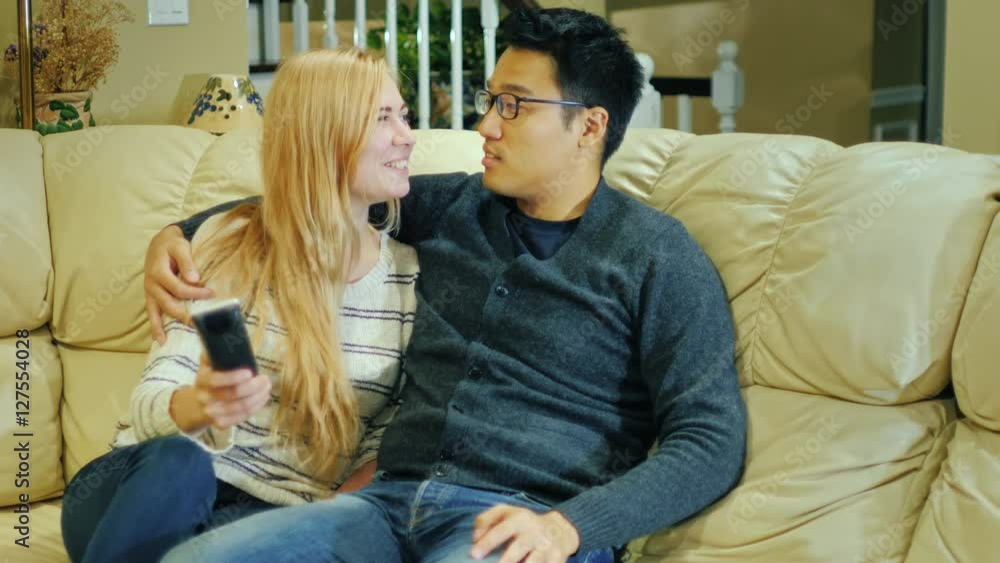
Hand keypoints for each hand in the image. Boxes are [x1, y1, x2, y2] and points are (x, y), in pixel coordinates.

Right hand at [144, 225, 213, 343]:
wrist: (159, 243)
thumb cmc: (172, 245)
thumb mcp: (180, 247)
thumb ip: (187, 262)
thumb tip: (194, 279)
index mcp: (158, 272)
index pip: (179, 288)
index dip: (195, 293)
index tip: (212, 294)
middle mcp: (151, 284)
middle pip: (168, 303)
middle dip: (184, 314)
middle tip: (200, 322)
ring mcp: (149, 291)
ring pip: (156, 311)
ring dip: (163, 326)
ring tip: (167, 341)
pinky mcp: (151, 296)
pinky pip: (151, 313)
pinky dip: (154, 326)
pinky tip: (158, 340)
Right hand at [170, 355, 270, 432]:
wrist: (198, 400)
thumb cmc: (212, 375)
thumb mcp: (210, 361)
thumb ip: (217, 349)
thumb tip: (229, 334)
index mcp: (202, 379)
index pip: (216, 380)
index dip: (234, 377)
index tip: (250, 372)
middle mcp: (204, 397)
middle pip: (233, 394)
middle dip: (254, 386)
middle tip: (265, 379)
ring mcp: (211, 412)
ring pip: (240, 407)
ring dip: (258, 397)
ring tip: (267, 387)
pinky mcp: (220, 423)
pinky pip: (241, 417)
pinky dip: (256, 407)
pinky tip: (262, 398)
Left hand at [471, 505, 580, 562]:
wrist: (560, 530)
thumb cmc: (524, 523)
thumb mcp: (505, 512)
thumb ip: (486, 520)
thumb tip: (475, 538)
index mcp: (520, 519)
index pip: (501, 530)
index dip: (487, 542)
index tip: (474, 554)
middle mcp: (534, 533)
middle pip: (518, 548)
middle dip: (505, 561)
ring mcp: (547, 548)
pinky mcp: (557, 560)